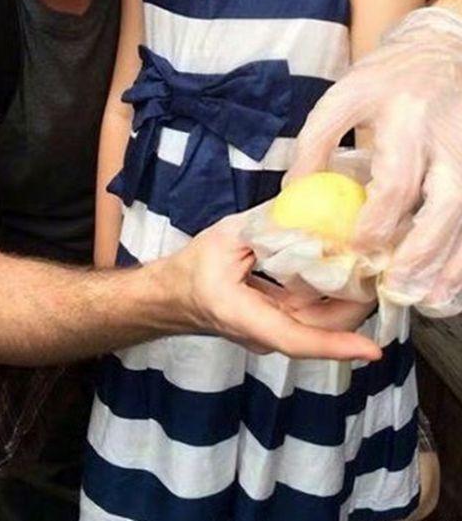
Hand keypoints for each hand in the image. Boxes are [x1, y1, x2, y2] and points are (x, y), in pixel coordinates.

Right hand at [166, 212, 380, 360]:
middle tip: (381, 270)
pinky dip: (334, 295)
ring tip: (371, 266)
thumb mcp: (226, 237)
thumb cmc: (193, 268)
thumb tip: (308, 206)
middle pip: (322, 331)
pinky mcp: (281, 324)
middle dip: (357, 306)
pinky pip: (314, 315)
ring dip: (349, 300)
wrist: (173, 295)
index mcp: (244, 315)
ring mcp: (275, 332)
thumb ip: (266, 226)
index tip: (371, 349)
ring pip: (323, 324)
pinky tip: (345, 269)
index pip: (294, 339)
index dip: (335, 346)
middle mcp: (264, 334)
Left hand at [287, 7, 461, 315]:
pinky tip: (451, 281)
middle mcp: (444, 138)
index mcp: (403, 117)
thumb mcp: (343, 96)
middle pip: (446, 204)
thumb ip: (317, 142)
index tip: (358, 249)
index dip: (377, 222)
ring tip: (428, 299)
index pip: (396, 182)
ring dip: (451, 261)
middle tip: (397, 288)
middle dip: (422, 252)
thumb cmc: (386, 77)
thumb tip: (293, 195)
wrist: (442, 50)